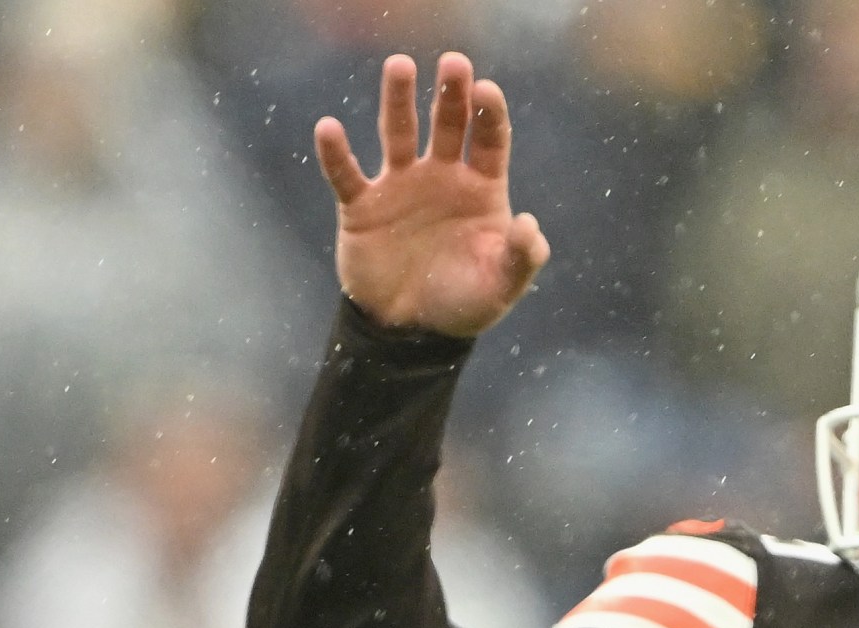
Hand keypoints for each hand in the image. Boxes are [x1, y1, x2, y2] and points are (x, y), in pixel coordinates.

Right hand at [316, 52, 548, 337]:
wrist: (410, 334)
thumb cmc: (461, 305)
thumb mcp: (499, 288)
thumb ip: (521, 259)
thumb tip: (530, 226)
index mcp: (480, 190)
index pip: (488, 142)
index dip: (488, 115)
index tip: (487, 91)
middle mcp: (441, 178)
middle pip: (446, 123)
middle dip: (450, 93)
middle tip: (454, 62)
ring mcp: (400, 186)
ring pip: (398, 133)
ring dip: (398, 100)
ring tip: (400, 65)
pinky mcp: (362, 206)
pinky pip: (346, 174)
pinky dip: (336, 154)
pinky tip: (329, 129)